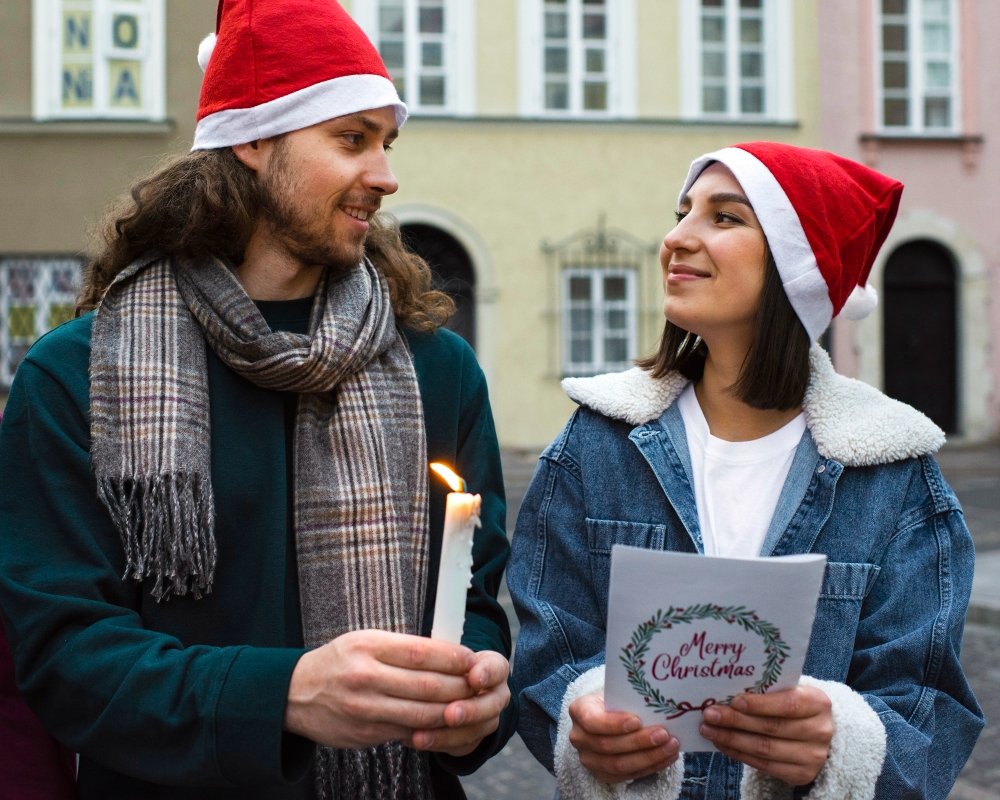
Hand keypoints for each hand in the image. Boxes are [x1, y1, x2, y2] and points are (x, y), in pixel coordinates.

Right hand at [284, 629, 476, 748]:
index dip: (453, 657)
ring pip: (422, 714)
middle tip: (479, 685)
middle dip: (460, 686)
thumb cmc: (339, 661)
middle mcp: (366, 677)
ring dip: (452, 711)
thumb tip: (448, 654)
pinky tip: (445, 723)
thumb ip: (402, 647)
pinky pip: (407, 732)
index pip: (422, 652)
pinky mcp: (365, 734)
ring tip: (469, 705)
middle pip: (427, 685)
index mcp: (368, 646)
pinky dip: (431, 730)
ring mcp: (365, 708)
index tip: (472, 659)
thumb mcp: (365, 641)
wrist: (295, 693)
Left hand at [410, 650, 510, 756]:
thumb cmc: (452, 665)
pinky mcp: (473, 739)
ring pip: (475, 731)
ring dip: (447, 735)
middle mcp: (497, 695)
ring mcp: (488, 719)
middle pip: (491, 705)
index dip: (487, 673)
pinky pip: (459, 746)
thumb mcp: (449, 654)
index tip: (474, 678)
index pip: (497, 669)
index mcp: (495, 669)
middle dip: (470, 711)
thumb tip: (424, 654)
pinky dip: (437, 744)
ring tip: (421, 737)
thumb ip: (444, 657)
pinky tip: (415, 740)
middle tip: (450, 714)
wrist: (454, 686)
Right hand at [568, 692, 679, 783]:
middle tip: (664, 734)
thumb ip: (628, 698)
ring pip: (618, 765)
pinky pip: (628, 775)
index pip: (592, 721)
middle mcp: (579, 737)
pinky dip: (651, 767)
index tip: (638, 721)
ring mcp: (589, 759)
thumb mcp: (615, 693)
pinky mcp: (602, 774)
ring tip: (671, 746)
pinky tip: (667, 757)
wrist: (607, 717)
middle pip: (607, 745)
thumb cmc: (614, 701)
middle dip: (639, 741)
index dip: (614, 724)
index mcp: (579, 711)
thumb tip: (655, 702)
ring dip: (649, 757)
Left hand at [699, 685, 832, 786]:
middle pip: (772, 728)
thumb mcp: (788, 691)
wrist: (816, 733)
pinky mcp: (800, 775)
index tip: (734, 701)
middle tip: (709, 714)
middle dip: (736, 721)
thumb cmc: (793, 705)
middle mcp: (820, 731)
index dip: (760, 704)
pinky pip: (764, 766)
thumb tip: (726, 692)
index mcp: (818, 703)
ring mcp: (812, 757)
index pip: (788, 704)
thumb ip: (766, 691)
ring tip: (708, 730)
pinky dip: (738, 754)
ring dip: (731, 739)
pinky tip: (721, 744)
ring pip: (765, 749)